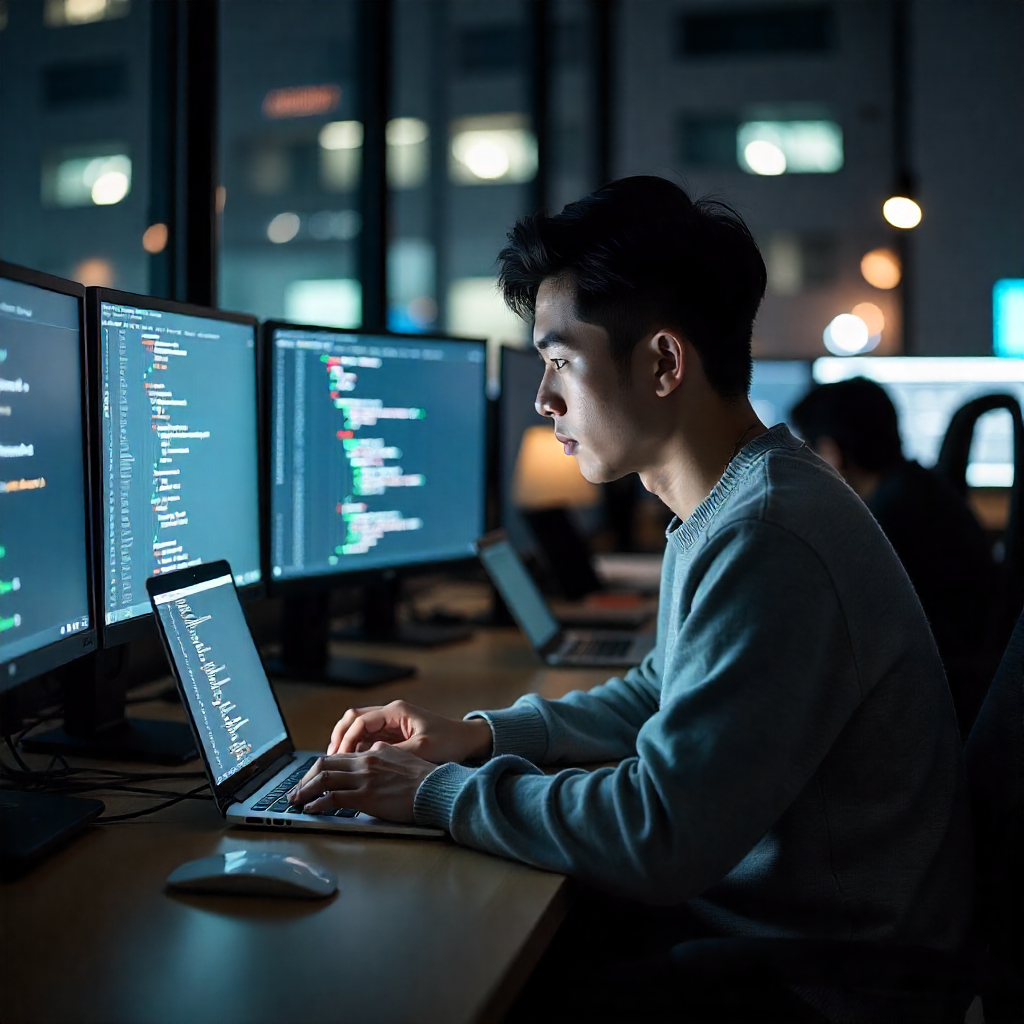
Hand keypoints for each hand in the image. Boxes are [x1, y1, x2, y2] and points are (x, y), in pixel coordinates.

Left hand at [286, 743, 434, 823]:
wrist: (437, 789)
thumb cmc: (425, 779)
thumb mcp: (403, 757)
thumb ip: (384, 755)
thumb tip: (373, 752)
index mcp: (374, 752)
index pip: (338, 755)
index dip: (320, 767)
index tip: (311, 778)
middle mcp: (366, 761)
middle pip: (324, 763)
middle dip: (305, 778)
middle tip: (296, 791)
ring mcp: (365, 778)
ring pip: (324, 778)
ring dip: (305, 790)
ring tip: (296, 801)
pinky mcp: (366, 796)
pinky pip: (333, 798)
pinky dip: (317, 803)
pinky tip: (311, 809)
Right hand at [327, 700, 491, 764]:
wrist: (468, 741)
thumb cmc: (450, 742)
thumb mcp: (422, 750)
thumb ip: (394, 754)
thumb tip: (367, 762)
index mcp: (396, 712)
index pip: (360, 721)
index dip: (347, 739)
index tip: (339, 758)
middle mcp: (391, 714)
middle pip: (353, 719)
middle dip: (339, 737)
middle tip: (330, 759)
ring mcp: (391, 723)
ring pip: (358, 729)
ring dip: (346, 744)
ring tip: (337, 764)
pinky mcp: (394, 734)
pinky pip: (368, 739)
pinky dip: (357, 749)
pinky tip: (353, 765)